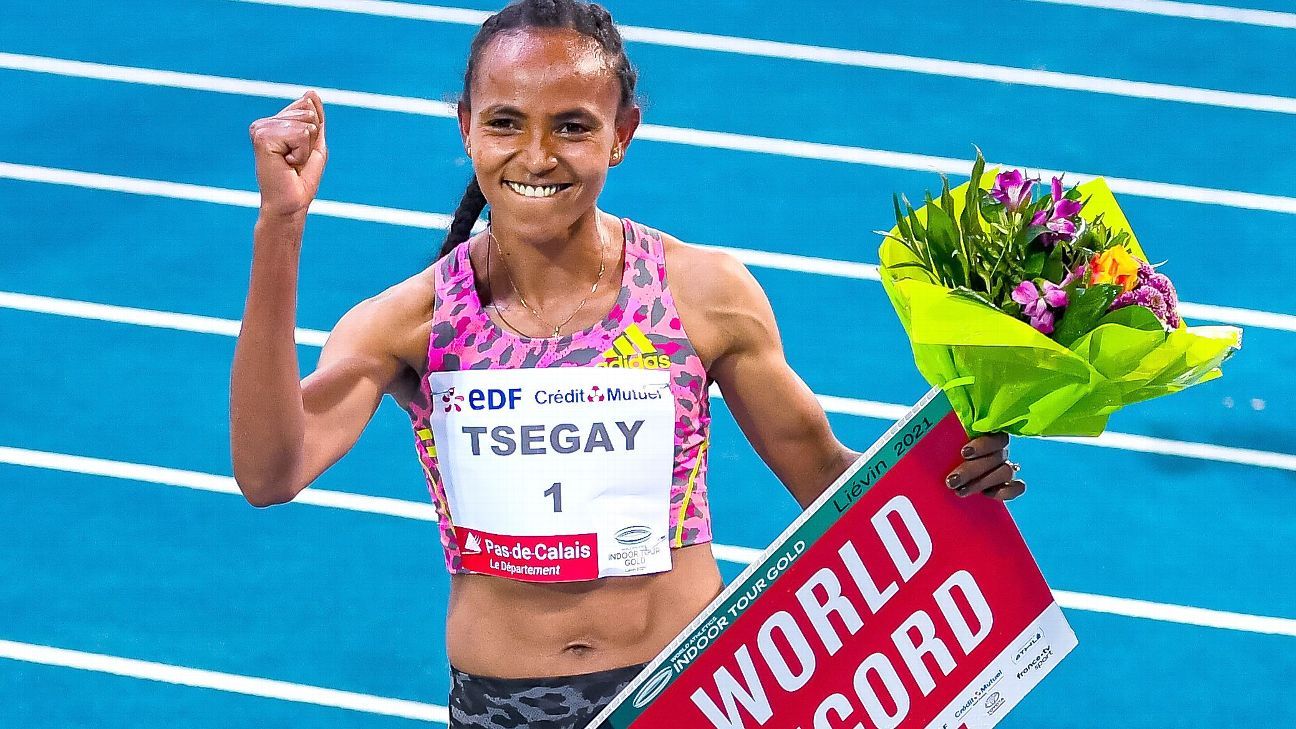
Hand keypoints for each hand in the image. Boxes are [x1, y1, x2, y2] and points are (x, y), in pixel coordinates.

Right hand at [249, 91, 327, 218]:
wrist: (291, 203)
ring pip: (305, 125)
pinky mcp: (262, 137)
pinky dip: (300, 154)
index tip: (299, 153)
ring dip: (304, 150)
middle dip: (310, 141)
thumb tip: (311, 93)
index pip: (307, 107)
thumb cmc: (301, 179)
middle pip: (308, 114)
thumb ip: (315, 118)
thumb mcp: (314, 143)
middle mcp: (264, 123)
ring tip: (290, 164)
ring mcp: (261, 129)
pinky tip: (286, 164)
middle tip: (295, 161)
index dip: (313, 134)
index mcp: (274, 122)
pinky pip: (299, 135)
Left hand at [945, 433, 1024, 500]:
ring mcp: (1002, 466)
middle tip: (951, 481)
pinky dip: (1004, 492)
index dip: (982, 445)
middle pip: (997, 456)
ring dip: (981, 483)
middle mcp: (997, 448)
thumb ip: (940, 431)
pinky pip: (1015, 488)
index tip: (964, 453)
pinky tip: (986, 494)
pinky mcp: (1005, 484)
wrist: (942, 472)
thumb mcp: (941, 439)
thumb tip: (928, 428)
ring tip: (960, 491)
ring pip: (1005, 472)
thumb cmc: (941, 450)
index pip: (994, 435)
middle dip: (972, 470)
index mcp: (984, 433)